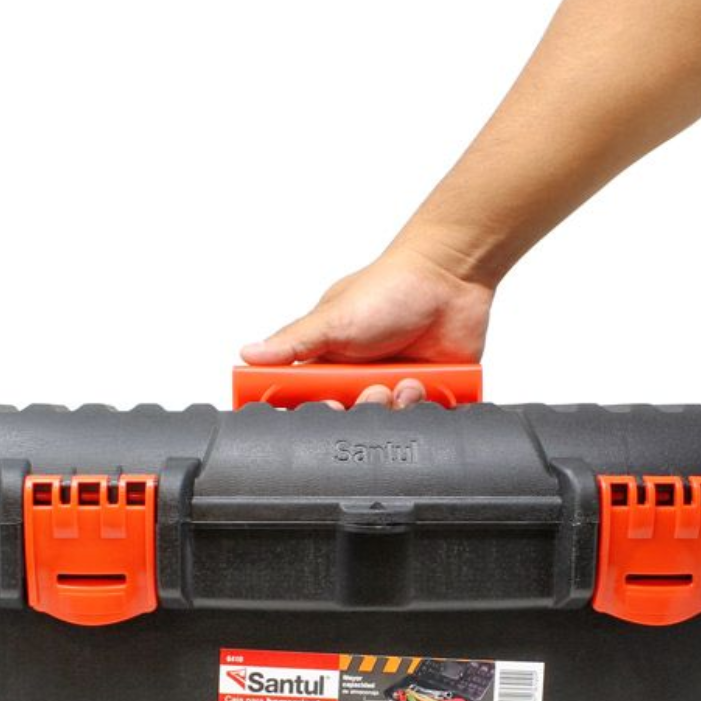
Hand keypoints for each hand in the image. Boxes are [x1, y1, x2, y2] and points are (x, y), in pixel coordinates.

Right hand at [240, 243, 493, 407]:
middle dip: (364, 409)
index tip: (328, 408)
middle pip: (352, 420)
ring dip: (397, 406)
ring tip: (406, 380)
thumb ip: (293, 341)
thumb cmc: (390, 288)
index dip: (317, 413)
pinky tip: (426, 383)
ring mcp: (393, 385)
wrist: (450, 277)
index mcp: (330, 362)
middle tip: (373, 388)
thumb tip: (249, 353)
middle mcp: (360, 378)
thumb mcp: (333, 318)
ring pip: (388, 423)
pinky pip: (422, 419)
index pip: (310, 402)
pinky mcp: (427, 392)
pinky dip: (425, 407)